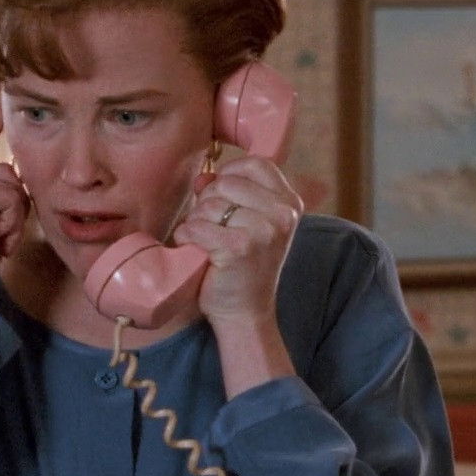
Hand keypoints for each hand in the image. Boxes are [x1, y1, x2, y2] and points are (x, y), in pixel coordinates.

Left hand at [171, 155, 301, 327]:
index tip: (224, 196)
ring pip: (208, 205)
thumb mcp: (248, 222)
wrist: (246, 312)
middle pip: (226, 182)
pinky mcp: (239, 247)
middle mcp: (282, 214)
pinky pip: (195, 226)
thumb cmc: (244, 265)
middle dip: (209, 202)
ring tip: (208, 243)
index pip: (255, 164)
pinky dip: (186, 237)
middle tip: (214, 228)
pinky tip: (196, 251)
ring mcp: (263, 231)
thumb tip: (203, 177)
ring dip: (197, 223)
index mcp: (289, 203)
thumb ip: (229, 193)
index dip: (230, 174)